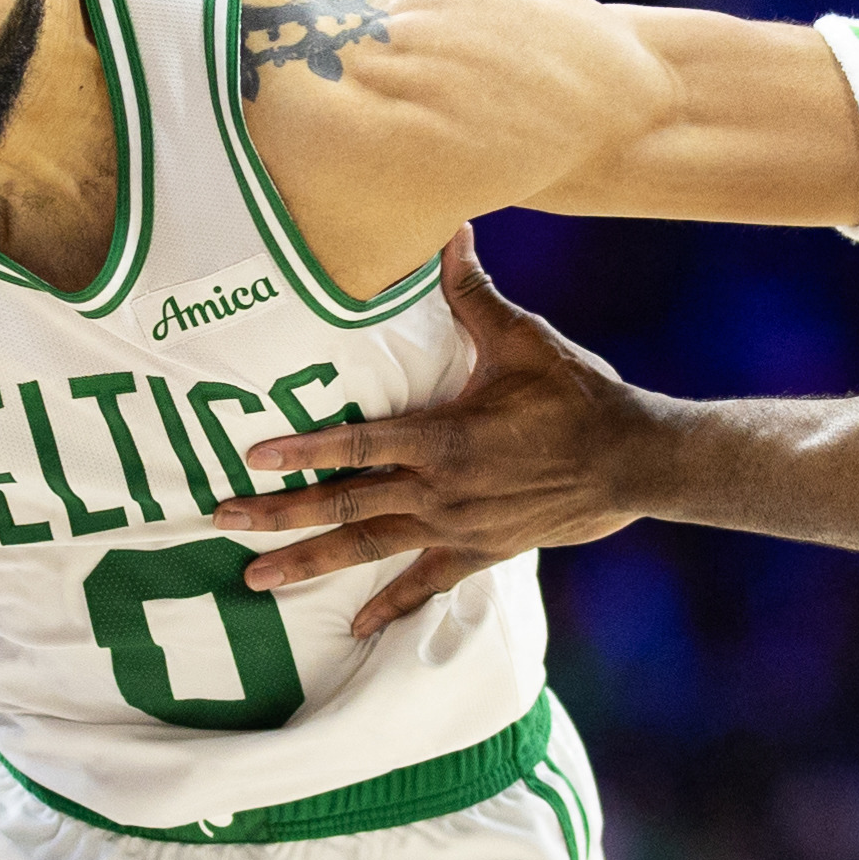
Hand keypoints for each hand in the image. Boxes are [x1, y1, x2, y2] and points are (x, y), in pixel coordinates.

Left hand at [208, 231, 663, 629]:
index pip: (359, 447)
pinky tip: (354, 628)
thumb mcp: (526, 340)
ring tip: (257, 580)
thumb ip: (474, 294)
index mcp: (445, 439)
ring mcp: (456, 528)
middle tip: (223, 520)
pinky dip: (388, 606)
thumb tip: (450, 231)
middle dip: (279, 515)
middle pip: (344, 507)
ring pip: (368, 549)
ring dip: (309, 564)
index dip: (303, 450)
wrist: (635, 463)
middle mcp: (440, 492)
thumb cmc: (581, 396)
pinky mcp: (479, 552)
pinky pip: (424, 584)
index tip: (251, 457)